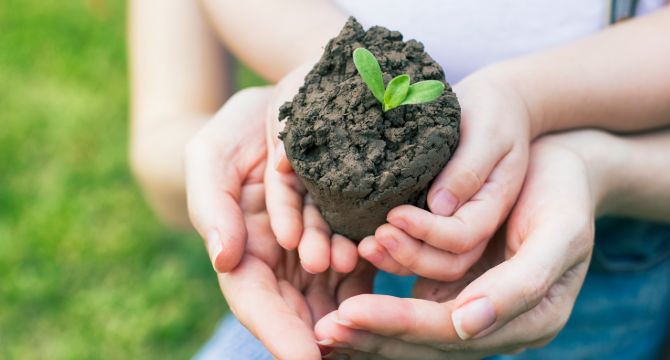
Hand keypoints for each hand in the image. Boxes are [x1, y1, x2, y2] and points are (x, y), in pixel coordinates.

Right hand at [185, 88, 372, 358]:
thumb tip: (224, 257)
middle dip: (321, 330)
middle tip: (345, 347)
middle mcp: (282, 261)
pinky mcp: (351, 232)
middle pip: (300, 311)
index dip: (278, 334)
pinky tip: (383, 255)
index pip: (256, 303)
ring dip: (351, 298)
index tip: (305, 359)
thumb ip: (211, 206)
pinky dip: (374, 267)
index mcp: (243, 251)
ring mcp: (319, 249)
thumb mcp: (211, 155)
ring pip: (336, 292)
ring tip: (359, 271)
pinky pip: (366, 262)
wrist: (286, 103)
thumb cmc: (239, 130)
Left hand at [315, 133, 605, 357]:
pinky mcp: (461, 287)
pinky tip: (347, 300)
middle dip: (376, 336)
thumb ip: (522, 284)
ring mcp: (478, 307)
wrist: (564, 167)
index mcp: (532, 319)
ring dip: (374, 324)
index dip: (400, 325)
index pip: (452, 332)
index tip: (349, 313)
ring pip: (418, 331)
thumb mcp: (560, 233)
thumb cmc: (564, 192)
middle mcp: (500, 323)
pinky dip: (383, 305)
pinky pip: (416, 305)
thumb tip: (467, 326)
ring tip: (328, 319)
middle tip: (325, 328)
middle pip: (429, 341)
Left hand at [360, 70, 530, 280]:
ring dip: (398, 261)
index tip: (394, 214)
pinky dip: (394, 253)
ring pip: (433, 264)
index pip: (463, 236)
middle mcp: (478, 223)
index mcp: (494, 204)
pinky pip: (419, 249)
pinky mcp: (438, 221)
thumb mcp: (487, 133)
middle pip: (448, 262)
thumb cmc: (492, 113)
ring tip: (365, 246)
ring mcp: (458, 226)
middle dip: (410, 255)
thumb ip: (469, 168)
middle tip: (375, 239)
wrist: (495, 106)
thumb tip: (440, 206)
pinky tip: (366, 242)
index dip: (428, 232)